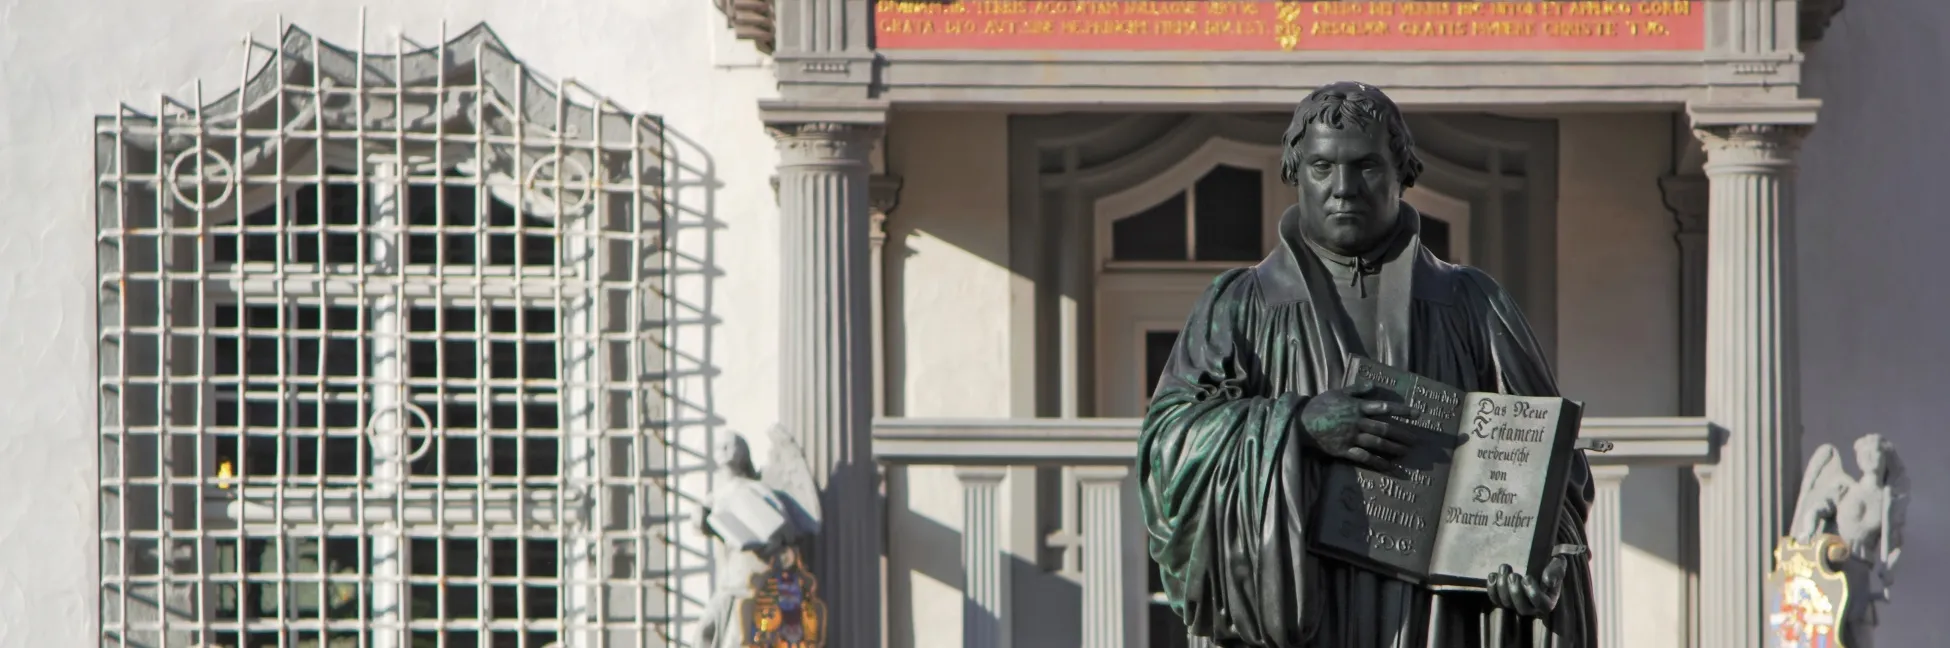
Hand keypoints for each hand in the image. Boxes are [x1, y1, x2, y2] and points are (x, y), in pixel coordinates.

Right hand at [1297, 382, 1419, 472]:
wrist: (1302, 422)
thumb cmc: (1319, 405)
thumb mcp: (1338, 392)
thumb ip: (1357, 389)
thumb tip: (1373, 385)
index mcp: (1357, 407)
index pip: (1384, 408)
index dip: (1402, 411)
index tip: (1418, 414)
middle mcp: (1357, 422)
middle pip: (1385, 428)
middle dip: (1403, 434)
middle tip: (1417, 439)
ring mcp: (1352, 437)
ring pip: (1378, 443)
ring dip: (1394, 447)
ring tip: (1406, 452)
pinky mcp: (1345, 450)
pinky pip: (1365, 457)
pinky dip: (1378, 462)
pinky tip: (1389, 466)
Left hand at [1486, 555, 1568, 616]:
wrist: (1537, 562)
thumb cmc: (1549, 564)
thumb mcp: (1557, 564)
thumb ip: (1556, 571)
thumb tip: (1548, 581)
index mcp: (1548, 601)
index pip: (1542, 605)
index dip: (1533, 593)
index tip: (1527, 577)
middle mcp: (1532, 607)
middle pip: (1522, 608)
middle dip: (1515, 591)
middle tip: (1513, 575)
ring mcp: (1516, 604)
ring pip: (1507, 603)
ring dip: (1502, 587)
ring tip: (1504, 569)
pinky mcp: (1503, 599)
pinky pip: (1495, 599)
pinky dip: (1492, 588)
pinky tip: (1493, 575)